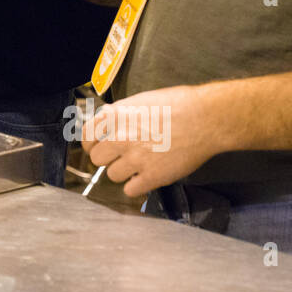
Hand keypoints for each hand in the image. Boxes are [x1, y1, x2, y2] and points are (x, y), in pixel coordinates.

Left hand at [81, 85, 228, 197]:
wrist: (205, 118)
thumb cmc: (179, 105)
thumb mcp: (141, 101)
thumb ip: (121, 115)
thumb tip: (109, 125)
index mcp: (116, 116)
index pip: (86, 135)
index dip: (92, 143)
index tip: (97, 147)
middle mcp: (120, 137)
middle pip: (97, 158)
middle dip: (108, 158)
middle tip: (121, 157)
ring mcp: (136, 158)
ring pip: (112, 175)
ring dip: (123, 172)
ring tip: (138, 165)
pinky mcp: (152, 176)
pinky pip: (130, 190)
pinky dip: (136, 186)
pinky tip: (145, 178)